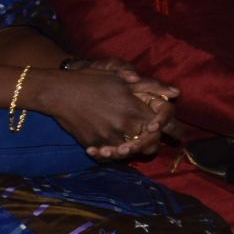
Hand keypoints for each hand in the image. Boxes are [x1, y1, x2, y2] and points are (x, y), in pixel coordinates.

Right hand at [28, 66, 163, 154]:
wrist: (58, 92)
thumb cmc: (90, 80)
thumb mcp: (120, 77)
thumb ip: (150, 86)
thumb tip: (175, 93)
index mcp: (134, 108)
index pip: (161, 126)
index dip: (170, 131)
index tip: (171, 133)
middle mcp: (124, 125)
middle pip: (149, 145)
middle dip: (153, 144)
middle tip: (151, 143)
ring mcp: (108, 137)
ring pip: (130, 153)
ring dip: (132, 151)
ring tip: (130, 147)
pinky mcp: (93, 144)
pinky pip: (108, 156)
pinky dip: (111, 154)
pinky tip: (110, 149)